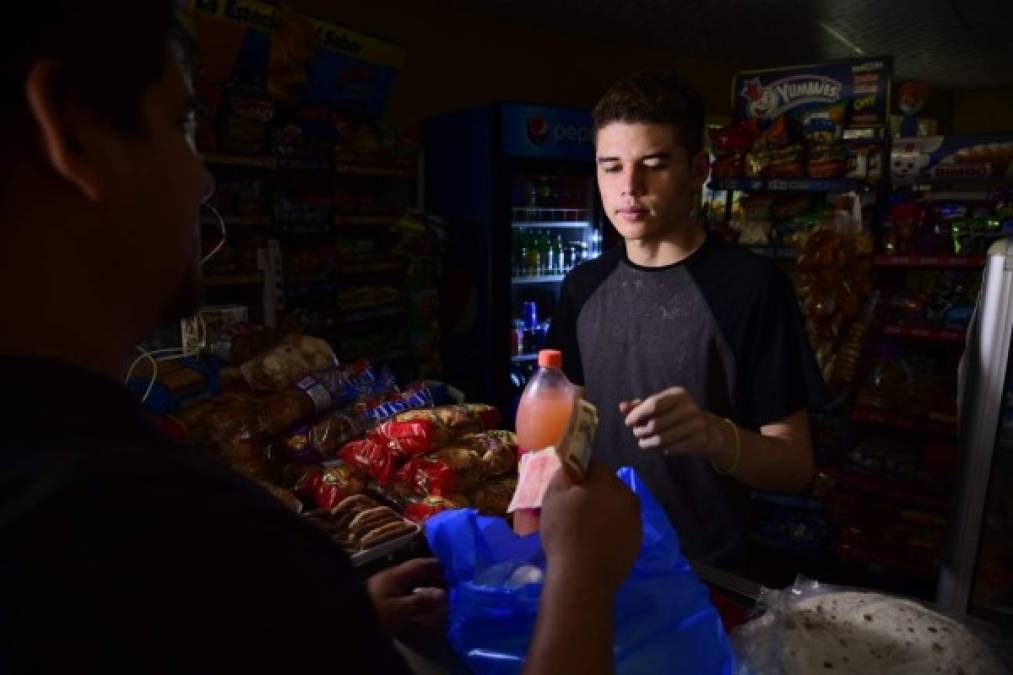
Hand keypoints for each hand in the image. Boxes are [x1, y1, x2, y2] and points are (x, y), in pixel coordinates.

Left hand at [366, 558, 446, 636]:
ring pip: (411, 587)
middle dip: (434, 578)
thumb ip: (421, 601)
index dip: (435, 564)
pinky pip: (406, 598)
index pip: (418, 564)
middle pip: (416, 575)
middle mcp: (391, 580)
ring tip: (443, 596)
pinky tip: (425, 608)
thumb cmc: (375, 614)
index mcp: (395, 575)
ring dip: (427, 590)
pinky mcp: (383, 604)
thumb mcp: (399, 609)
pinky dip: (418, 600)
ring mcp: (386, 592)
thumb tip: (443, 593)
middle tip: (452, 583)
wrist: (347, 626)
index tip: (452, 566)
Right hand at [540, 461, 640, 591]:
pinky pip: (622, 526)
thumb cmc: (564, 533)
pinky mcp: (637, 541)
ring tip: (585, 529)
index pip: (592, 465)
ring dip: (604, 511)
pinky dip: (611, 530)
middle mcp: (628, 495)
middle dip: (594, 492)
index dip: (578, 475)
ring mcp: (635, 520)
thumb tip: (570, 468)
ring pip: (616, 507)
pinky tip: (596, 543)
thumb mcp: (552, 498)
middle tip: (574, 509)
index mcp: (607, 481)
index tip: (567, 489)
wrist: (582, 577)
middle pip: (608, 486)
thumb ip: (562, 476)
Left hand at [620, 387, 716, 456]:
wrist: (706, 429)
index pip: (653, 404)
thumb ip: (639, 405)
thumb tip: (622, 407)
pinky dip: (662, 449)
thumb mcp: (660, 405)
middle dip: (640, 431)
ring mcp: (696, 424)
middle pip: (655, 425)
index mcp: (678, 394)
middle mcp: (689, 407)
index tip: (628, 422)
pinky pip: (671, 448)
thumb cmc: (674, 414)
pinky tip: (662, 446)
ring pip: (661, 439)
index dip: (637, 414)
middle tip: (637, 434)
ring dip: (647, 443)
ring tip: (643, 442)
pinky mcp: (699, 440)